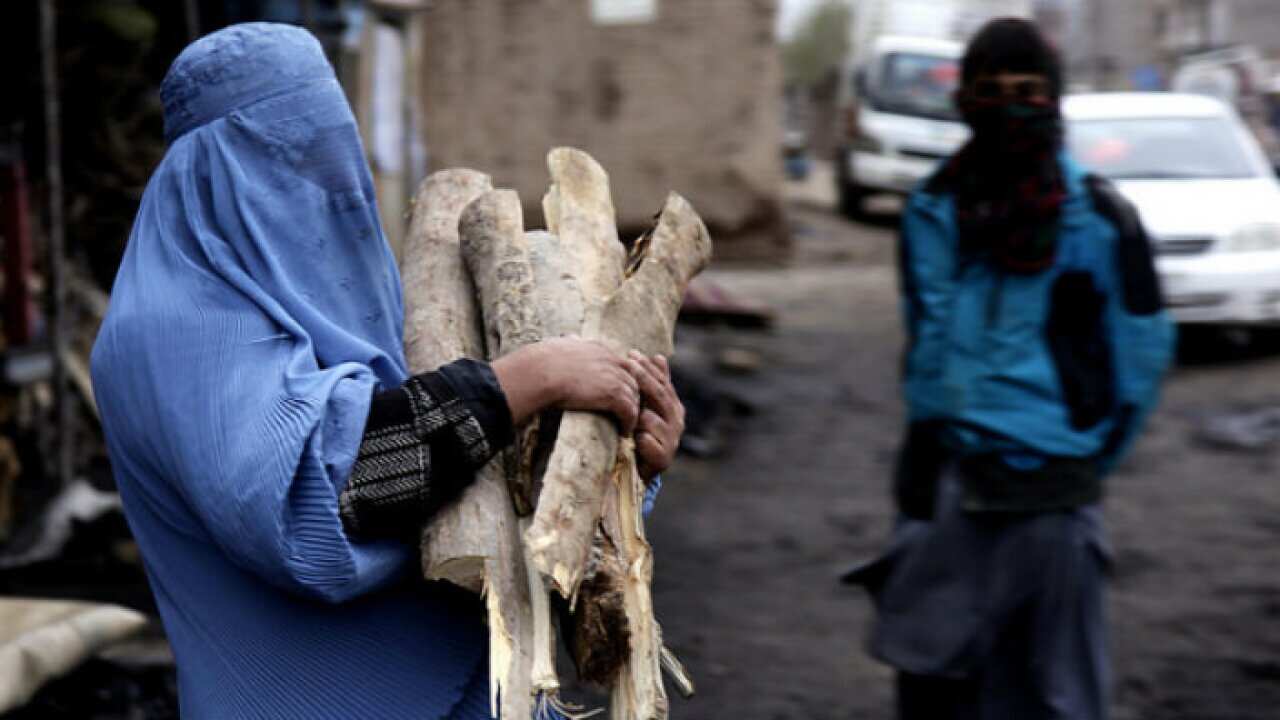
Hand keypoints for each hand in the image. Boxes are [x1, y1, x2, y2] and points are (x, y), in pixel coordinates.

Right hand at [491, 337, 639, 432]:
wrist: (539, 372)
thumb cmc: (540, 362)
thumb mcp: (560, 345)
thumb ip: (570, 343)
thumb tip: (567, 339)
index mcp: (598, 349)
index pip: (621, 364)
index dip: (623, 379)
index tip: (619, 392)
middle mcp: (610, 360)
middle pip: (634, 379)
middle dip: (633, 396)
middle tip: (628, 412)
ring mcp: (615, 377)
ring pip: (635, 397)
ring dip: (633, 412)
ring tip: (627, 425)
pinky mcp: (613, 395)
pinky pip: (630, 411)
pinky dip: (629, 423)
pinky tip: (623, 431)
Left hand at [627, 351, 684, 481]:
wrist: (639, 472)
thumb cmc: (641, 434)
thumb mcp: (646, 407)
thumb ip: (654, 385)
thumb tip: (659, 356)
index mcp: (673, 407)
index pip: (662, 383)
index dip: (648, 368)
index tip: (632, 354)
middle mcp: (676, 422)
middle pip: (660, 396)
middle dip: (642, 379)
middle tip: (628, 365)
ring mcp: (671, 441)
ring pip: (652, 419)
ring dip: (638, 414)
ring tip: (625, 408)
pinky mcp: (663, 460)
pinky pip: (648, 443)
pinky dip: (641, 440)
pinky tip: (633, 438)